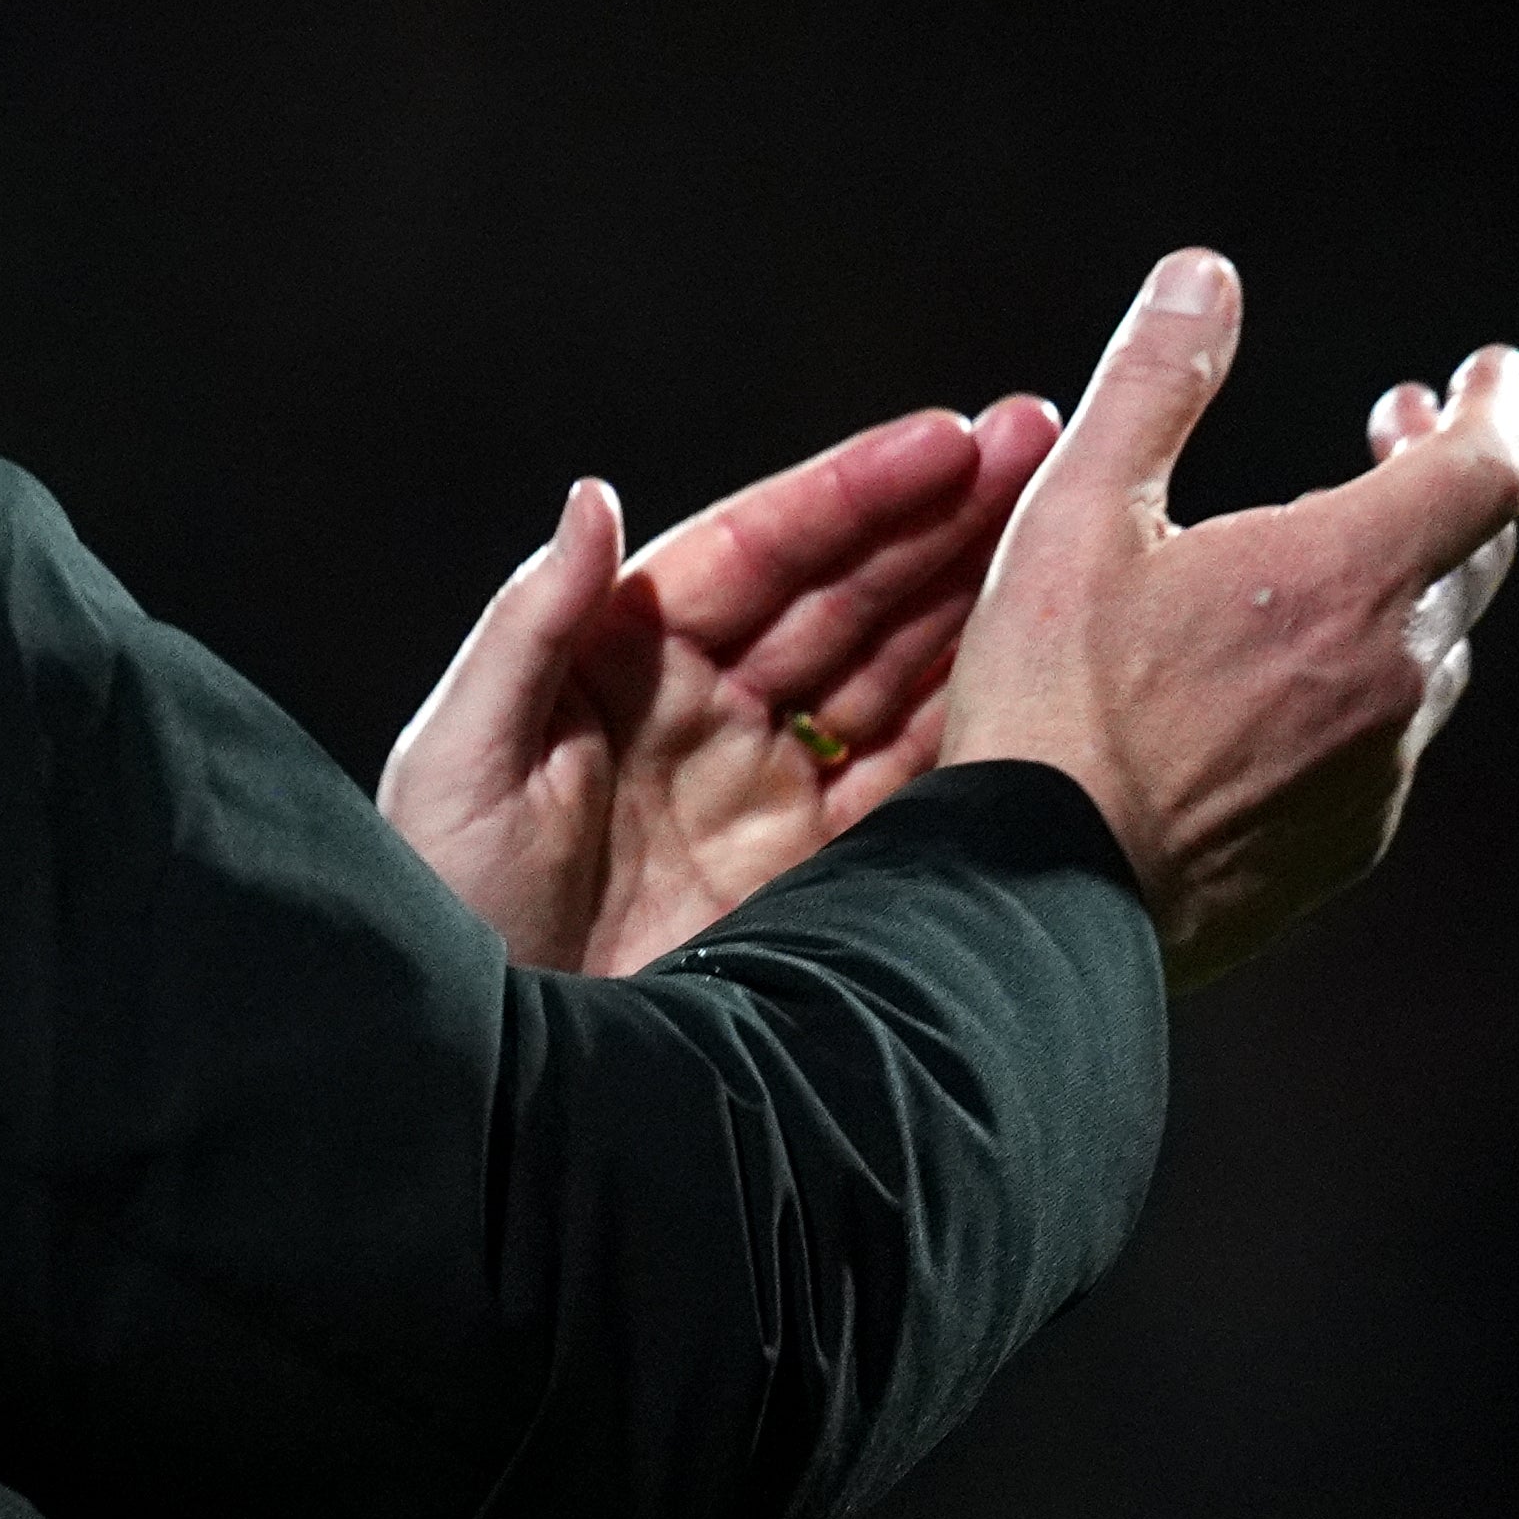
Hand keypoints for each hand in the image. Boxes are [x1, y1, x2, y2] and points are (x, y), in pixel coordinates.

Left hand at [382, 396, 1062, 975]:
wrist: (495, 1080)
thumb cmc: (442, 907)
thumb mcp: (462, 762)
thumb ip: (531, 630)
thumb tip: (593, 500)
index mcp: (629, 660)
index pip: (761, 550)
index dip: (855, 492)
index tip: (949, 439)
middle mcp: (710, 711)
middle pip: (848, 593)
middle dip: (946, 520)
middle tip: (1049, 444)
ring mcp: (771, 792)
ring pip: (898, 672)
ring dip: (982, 599)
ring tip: (1075, 525)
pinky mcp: (819, 878)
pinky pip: (917, 784)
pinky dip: (983, 727)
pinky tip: (1052, 671)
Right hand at [943, 249, 1518, 988]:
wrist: (1046, 897)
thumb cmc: (1052, 700)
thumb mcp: (1075, 512)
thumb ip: (1152, 383)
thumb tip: (1207, 274)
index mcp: (1345, 577)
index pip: (1484, 473)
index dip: (1494, 410)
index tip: (1488, 372)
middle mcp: (1393, 675)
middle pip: (1472, 557)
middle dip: (1445, 476)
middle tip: (1398, 426)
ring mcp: (1377, 770)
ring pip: (1431, 654)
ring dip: (1404, 583)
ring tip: (1334, 552)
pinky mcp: (1345, 845)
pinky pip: (1386, 742)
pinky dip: (1362, 681)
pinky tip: (1286, 686)